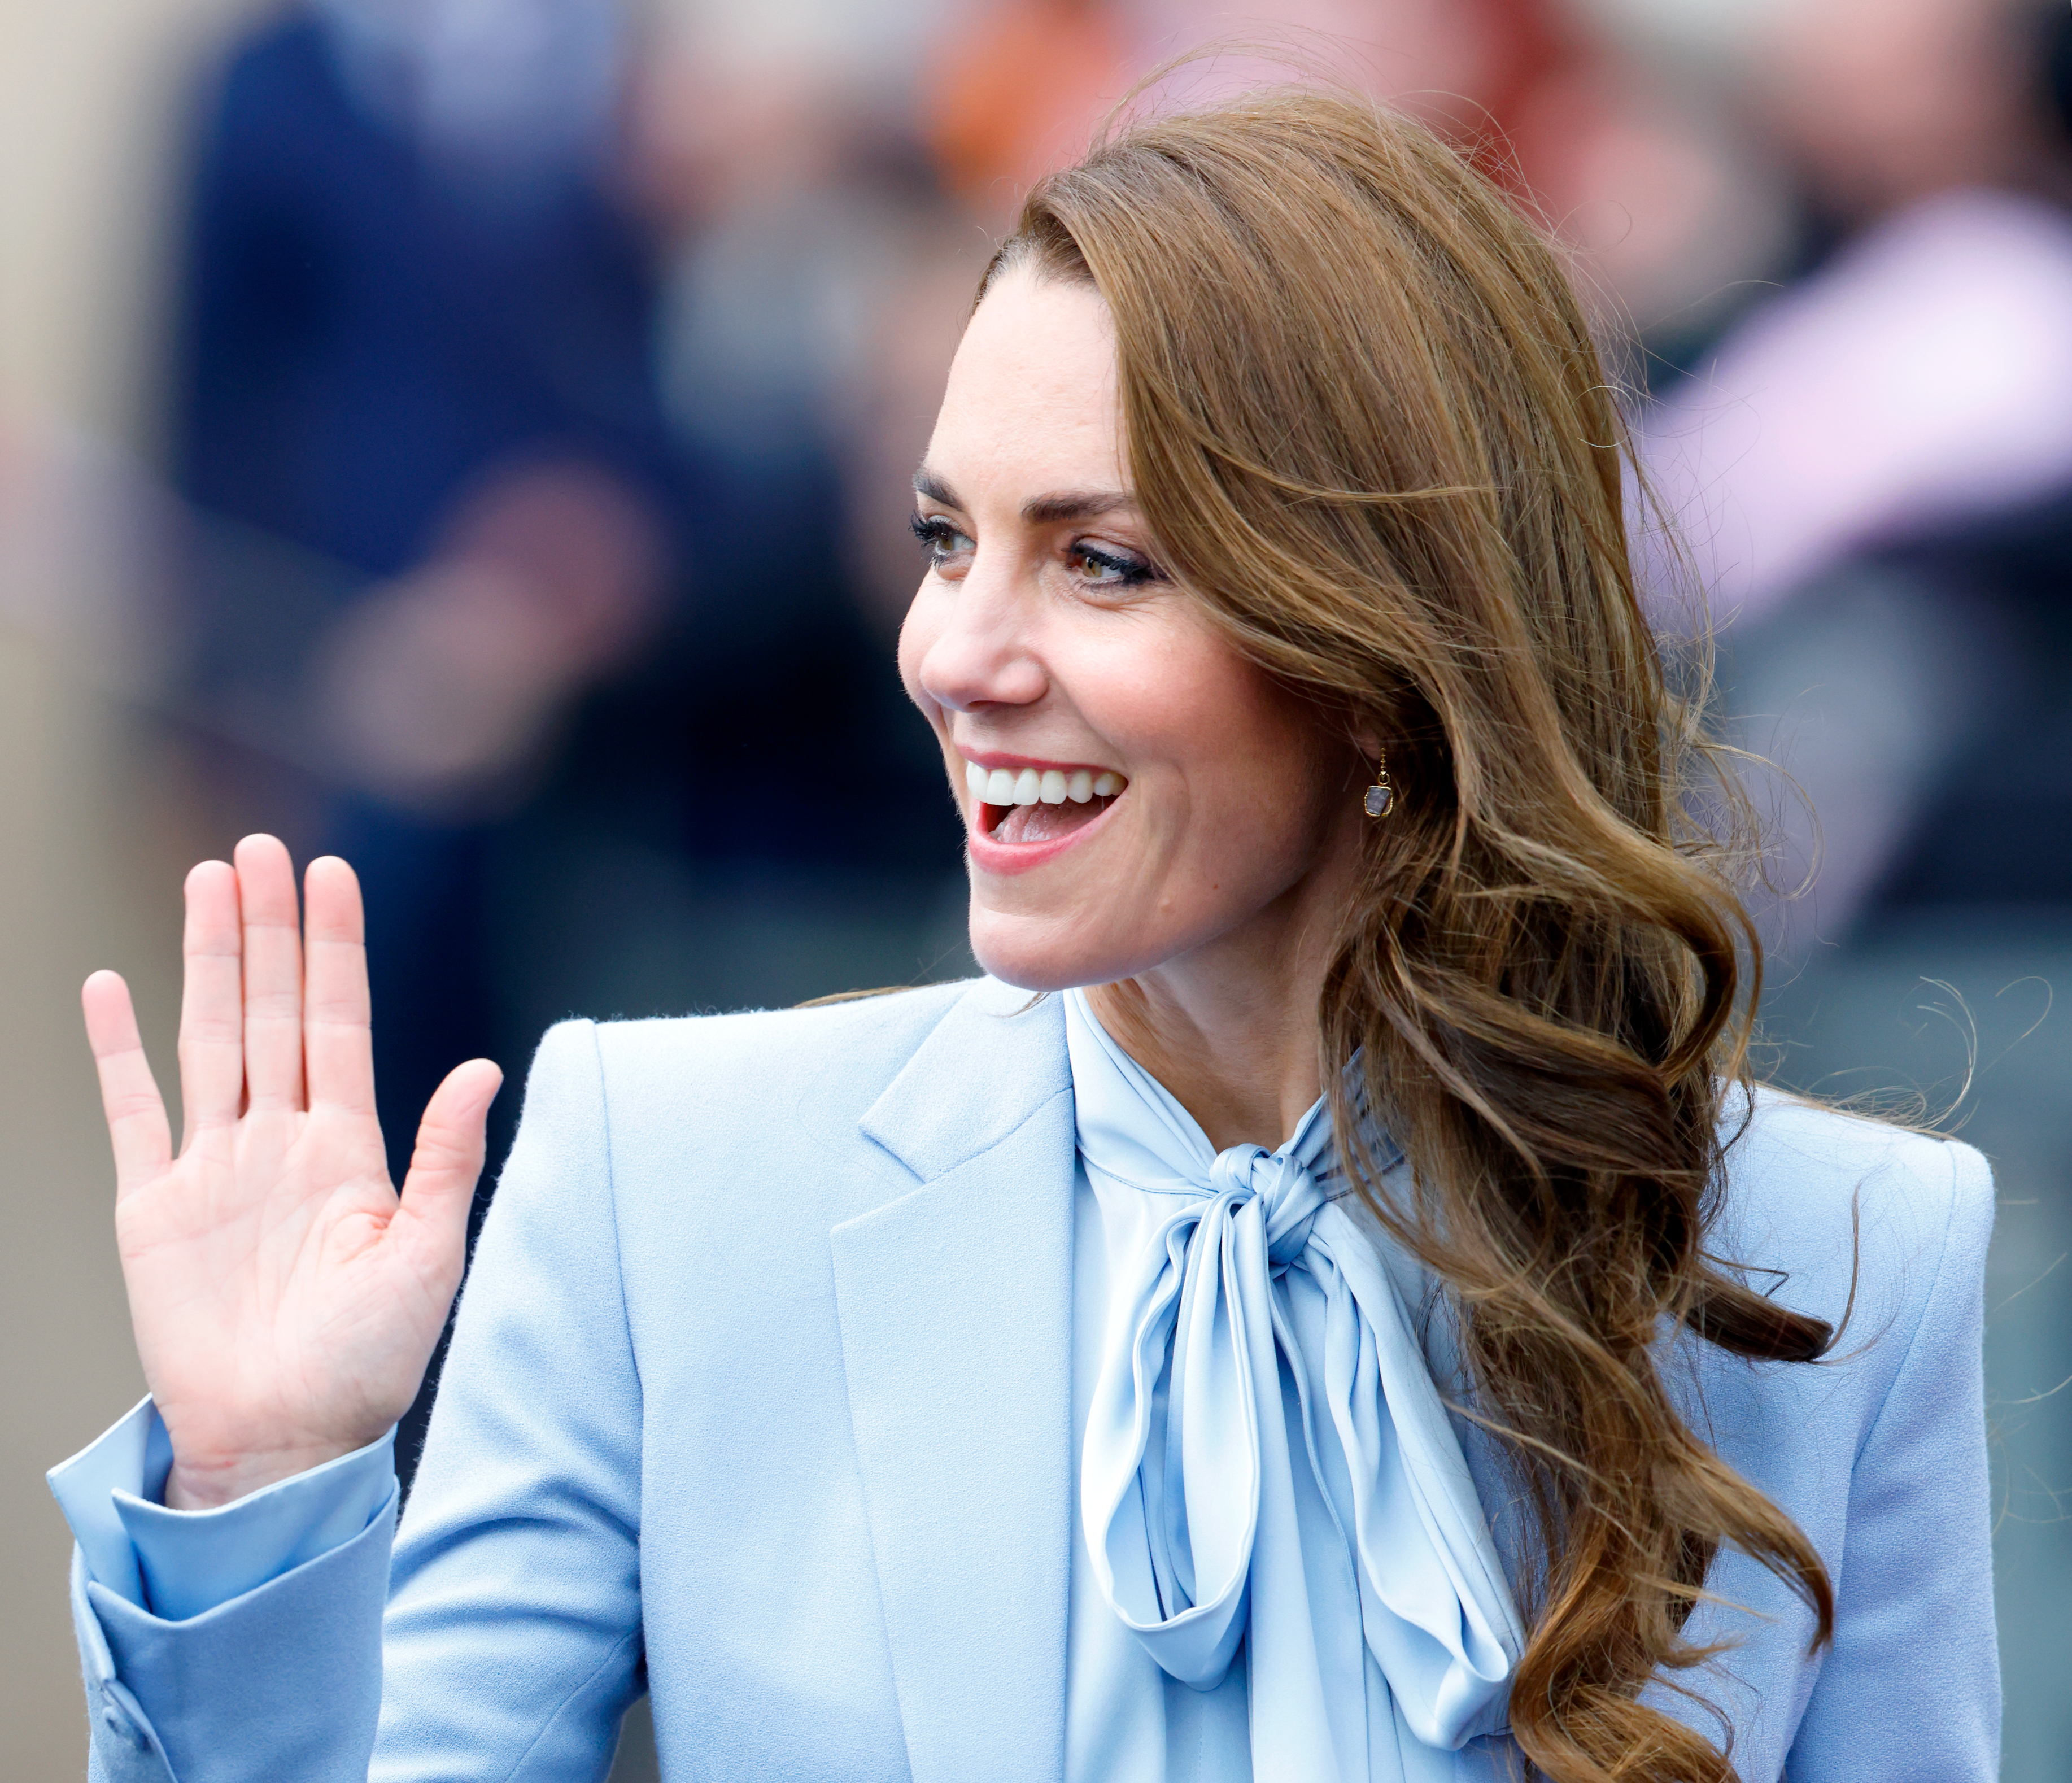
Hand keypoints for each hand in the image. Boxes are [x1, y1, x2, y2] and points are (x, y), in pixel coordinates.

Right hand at [82, 836, 500, 1508]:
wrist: (287, 1440)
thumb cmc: (370, 1362)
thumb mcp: (428, 1254)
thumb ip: (447, 1157)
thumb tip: (479, 1065)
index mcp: (350, 1146)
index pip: (340, 1020)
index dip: (335, 948)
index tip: (334, 873)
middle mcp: (282, 1140)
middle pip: (273, 1009)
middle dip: (269, 928)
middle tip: (261, 847)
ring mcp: (214, 1166)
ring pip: (209, 1036)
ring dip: (208, 960)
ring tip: (207, 882)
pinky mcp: (152, 1206)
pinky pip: (131, 1110)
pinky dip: (116, 1049)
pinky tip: (108, 985)